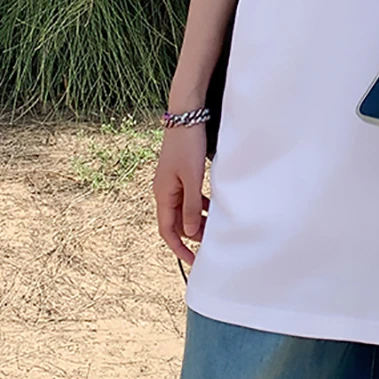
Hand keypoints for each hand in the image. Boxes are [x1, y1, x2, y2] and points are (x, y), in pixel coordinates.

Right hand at [152, 123, 207, 266]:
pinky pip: (188, 196)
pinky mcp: (181, 173)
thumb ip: (191, 206)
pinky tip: (213, 206)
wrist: (186, 116)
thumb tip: (190, 232)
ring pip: (184, 209)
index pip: (168, 231)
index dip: (179, 249)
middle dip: (192, 234)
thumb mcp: (192, 179)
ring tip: (216, 226)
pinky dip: (199, 204)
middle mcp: (164, 191)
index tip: (193, 261)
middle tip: (212, 242)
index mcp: (162, 194)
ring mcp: (171, 182)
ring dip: (197, 219)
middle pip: (176, 222)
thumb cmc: (188, 146)